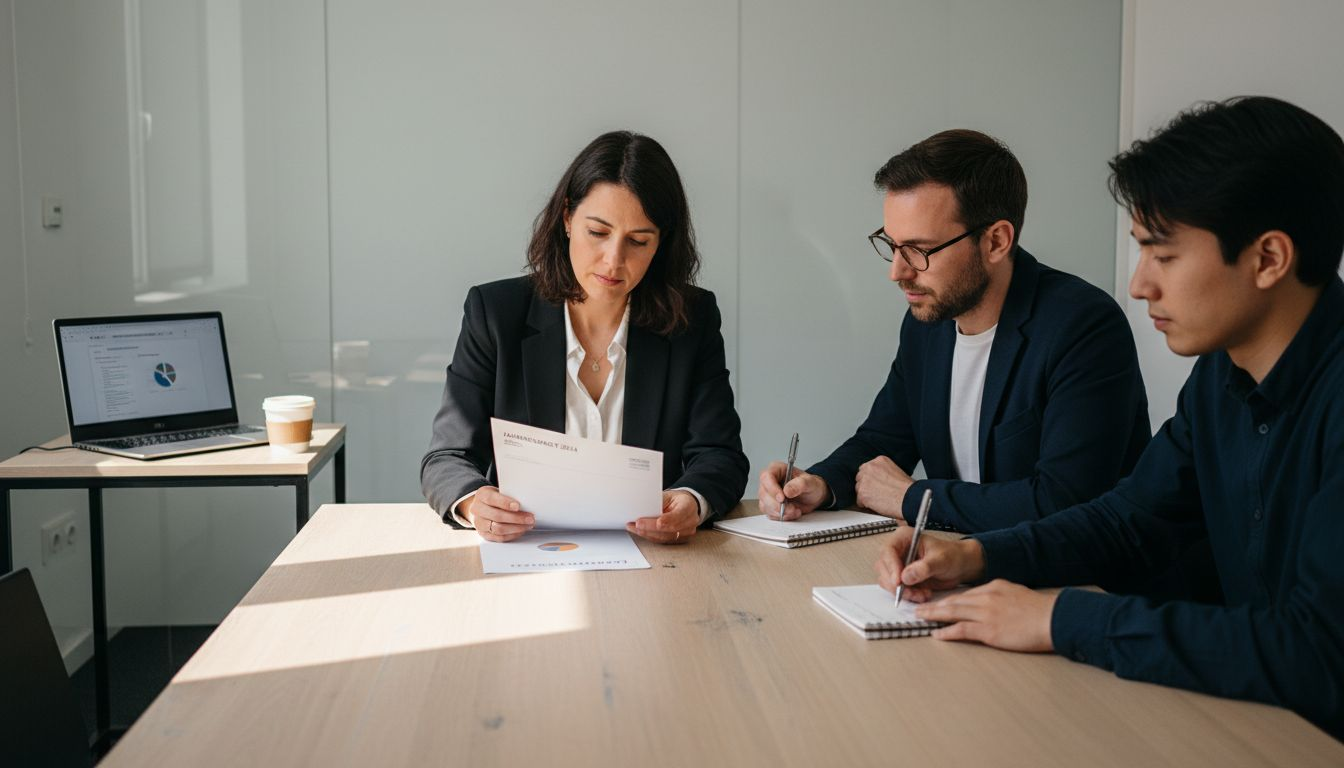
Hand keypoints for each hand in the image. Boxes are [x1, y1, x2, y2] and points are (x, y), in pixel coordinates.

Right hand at [463, 486, 533, 542]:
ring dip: (516, 528)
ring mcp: (479, 523)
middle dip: (516, 518)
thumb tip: (527, 502)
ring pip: (498, 529)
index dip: (505, 503)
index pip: (492, 499)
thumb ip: (509, 495)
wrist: (482, 507)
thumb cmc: (495, 498)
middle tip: (529, 518)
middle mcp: (477, 509)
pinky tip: (520, 531)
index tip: (518, 506)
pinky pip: (499, 537)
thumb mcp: (500, 491)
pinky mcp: (484, 534)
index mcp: (481, 495)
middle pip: (496, 516)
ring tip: (527, 525)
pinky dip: (512, 535)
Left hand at [628, 490, 699, 543]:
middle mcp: (690, 521)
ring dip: (648, 533)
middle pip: (670, 529)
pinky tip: (640, 532)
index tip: (657, 522)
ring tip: (634, 528)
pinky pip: (663, 540)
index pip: (679, 515)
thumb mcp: (668, 495)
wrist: (686, 505)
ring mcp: (686, 532)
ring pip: (665, 537)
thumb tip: (642, 510)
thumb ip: (658, 503)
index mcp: (689, 506)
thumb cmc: (676, 500)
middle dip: (651, 528)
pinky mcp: (679, 540)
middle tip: (637, 524)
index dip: (667, 520)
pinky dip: (650, 536)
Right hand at [757, 462, 829, 519]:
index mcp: (777, 469)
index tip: (782, 498)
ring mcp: (768, 494)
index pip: (766, 477)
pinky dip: (781, 516)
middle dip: (777, 504)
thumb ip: (799, 484)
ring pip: (765, 506)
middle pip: (763, 493)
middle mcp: (770, 481)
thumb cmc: (811, 485)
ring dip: (780, 512)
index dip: (772, 488)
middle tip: (791, 508)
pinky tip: (792, 513)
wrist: (813, 496)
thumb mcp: (810, 482)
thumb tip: (787, 491)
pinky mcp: (770, 506)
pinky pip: (770, 514)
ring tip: (795, 510)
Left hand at [855, 455, 913, 519]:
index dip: (871, 478)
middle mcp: (870, 468)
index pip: (867, 468)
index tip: (875, 484)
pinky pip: (859, 501)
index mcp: (879, 461)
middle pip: (860, 477)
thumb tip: (878, 480)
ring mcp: (864, 480)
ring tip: (878, 500)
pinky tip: (877, 505)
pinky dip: (866, 505)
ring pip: (859, 489)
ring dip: (866, 495)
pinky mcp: (862, 493)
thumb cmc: (908, 489)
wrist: (909, 499)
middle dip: (866, 485)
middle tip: (876, 493)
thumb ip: (884, 473)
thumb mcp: (896, 471)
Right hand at [874, 528, 984, 602]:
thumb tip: (906, 576)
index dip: (891, 567)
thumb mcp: (941, 560)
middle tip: (910, 592)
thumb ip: (924, 568)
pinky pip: (896, 590)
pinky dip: (907, 596)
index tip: (898, 581)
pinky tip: (922, 595)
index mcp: (904, 538)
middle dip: (896, 584)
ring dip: (903, 592)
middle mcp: (898, 551)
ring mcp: (898, 565)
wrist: (960, 566)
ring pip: (888, 581)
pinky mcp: (902, 578)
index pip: (888, 551)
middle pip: (884, 568)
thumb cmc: (952, 556)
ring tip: (921, 594)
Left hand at [915, 580, 1056, 652]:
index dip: (949, 599)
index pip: (966, 593)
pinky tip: (937, 633)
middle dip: (935, 605)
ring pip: (953, 612)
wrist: (1054, 618)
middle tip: (920, 608)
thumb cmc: (1040, 610)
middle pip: (954, 600)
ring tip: (920, 617)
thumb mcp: (1017, 593)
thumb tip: (990, 603)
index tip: (938, 602)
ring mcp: (986, 613)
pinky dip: (947, 631)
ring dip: (934, 615)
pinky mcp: (989, 630)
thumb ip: (1000, 596)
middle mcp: (987, 597)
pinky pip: (961, 629)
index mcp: (994, 587)